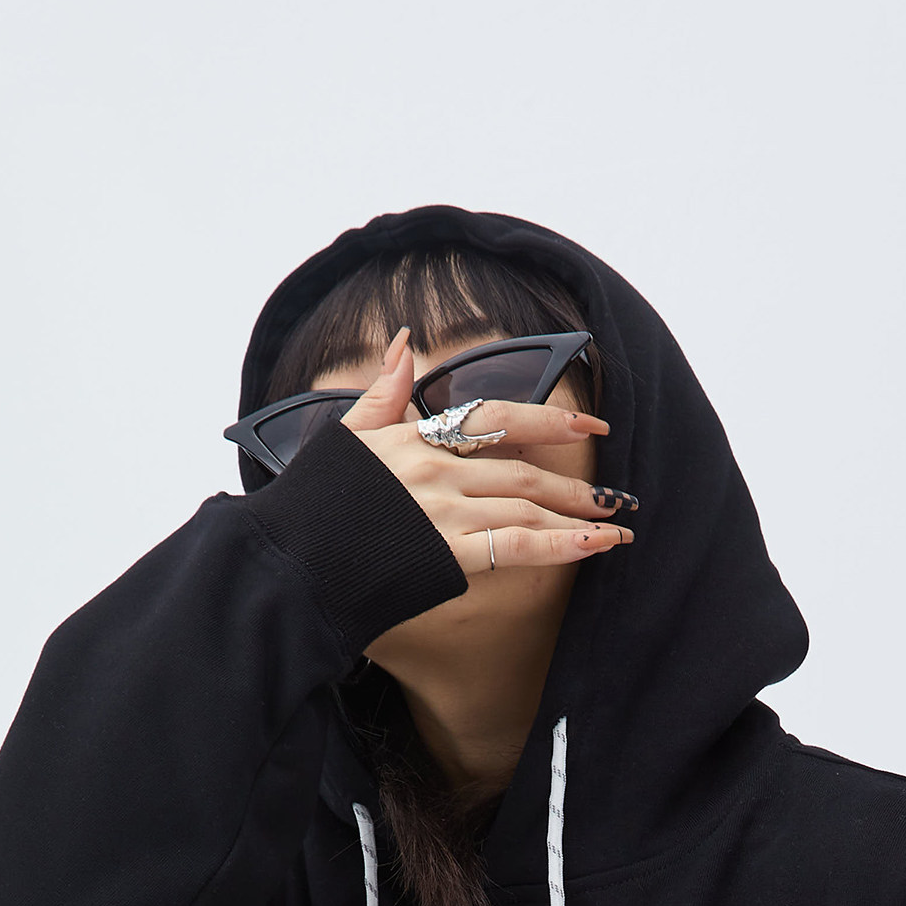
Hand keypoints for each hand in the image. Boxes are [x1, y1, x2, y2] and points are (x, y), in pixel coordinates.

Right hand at [338, 331, 634, 582]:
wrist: (289, 562)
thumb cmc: (311, 507)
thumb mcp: (345, 437)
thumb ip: (383, 392)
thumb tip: (405, 342)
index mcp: (414, 439)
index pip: (493, 417)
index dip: (547, 418)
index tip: (586, 423)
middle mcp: (436, 471)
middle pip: (522, 468)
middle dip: (574, 482)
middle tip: (616, 494)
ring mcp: (445, 512)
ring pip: (528, 505)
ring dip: (578, 516)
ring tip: (615, 526)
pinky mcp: (448, 554)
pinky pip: (520, 544)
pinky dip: (564, 545)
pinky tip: (599, 546)